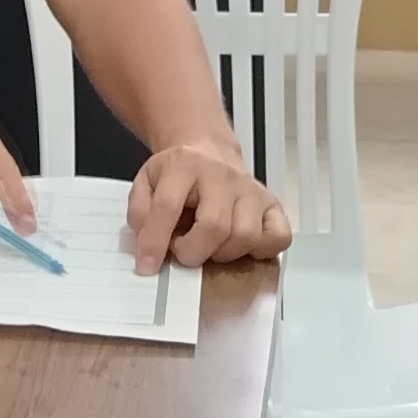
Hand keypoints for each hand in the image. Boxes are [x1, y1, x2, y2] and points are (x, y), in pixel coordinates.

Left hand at [128, 143, 286, 270]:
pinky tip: (241, 246)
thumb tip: (145, 244)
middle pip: (214, 226)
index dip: (155, 241)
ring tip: (210, 245)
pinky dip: (261, 250)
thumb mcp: (147, 181)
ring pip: (245, 235)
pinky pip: (278, 237)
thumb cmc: (179, 174)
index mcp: (185, 165)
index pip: (168, 207)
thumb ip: (140, 211)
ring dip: (223, 253)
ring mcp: (250, 190)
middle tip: (184, 252)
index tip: (147, 266)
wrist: (208, 151)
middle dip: (194, 251)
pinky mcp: (272, 204)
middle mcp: (222, 176)